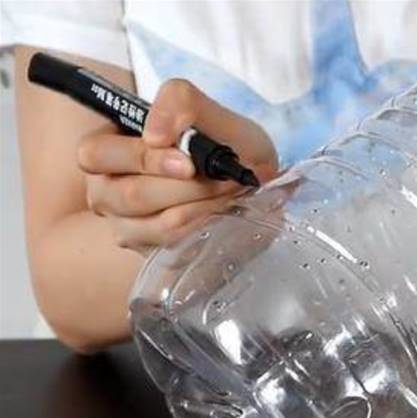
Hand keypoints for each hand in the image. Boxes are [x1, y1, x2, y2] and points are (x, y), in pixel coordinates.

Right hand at [77, 79, 277, 253]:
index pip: (96, 155)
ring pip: (157, 223)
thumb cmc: (226, 142)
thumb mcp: (211, 112)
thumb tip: (155, 135)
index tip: (189, 163)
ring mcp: (125, 224)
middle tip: (221, 178)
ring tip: (229, 189)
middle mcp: (106, 188)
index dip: (142, 159)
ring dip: (202, 204)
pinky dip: (205, 222)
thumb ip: (179, 102)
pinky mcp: (150, 249)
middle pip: (128, 195)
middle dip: (183, 187)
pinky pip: (175, 243)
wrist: (254, 178)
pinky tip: (222, 209)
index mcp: (108, 146)